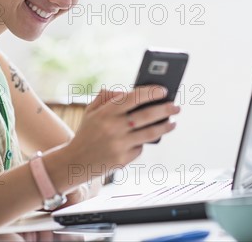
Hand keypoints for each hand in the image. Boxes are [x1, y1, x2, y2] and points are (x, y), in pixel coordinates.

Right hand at [64, 86, 179, 181]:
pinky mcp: (122, 159)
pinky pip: (140, 147)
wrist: (75, 162)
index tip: (164, 90)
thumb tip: (131, 92)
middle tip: (176, 107)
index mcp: (106, 112)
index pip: (133, 98)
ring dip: (165, 127)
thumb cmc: (88, 132)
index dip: (150, 93)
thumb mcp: (91, 111)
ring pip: (149, 133)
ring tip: (173, 122)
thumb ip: (108, 97)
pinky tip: (146, 139)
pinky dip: (144, 142)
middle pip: (146, 115)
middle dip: (165, 110)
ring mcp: (118, 145)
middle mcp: (113, 128)